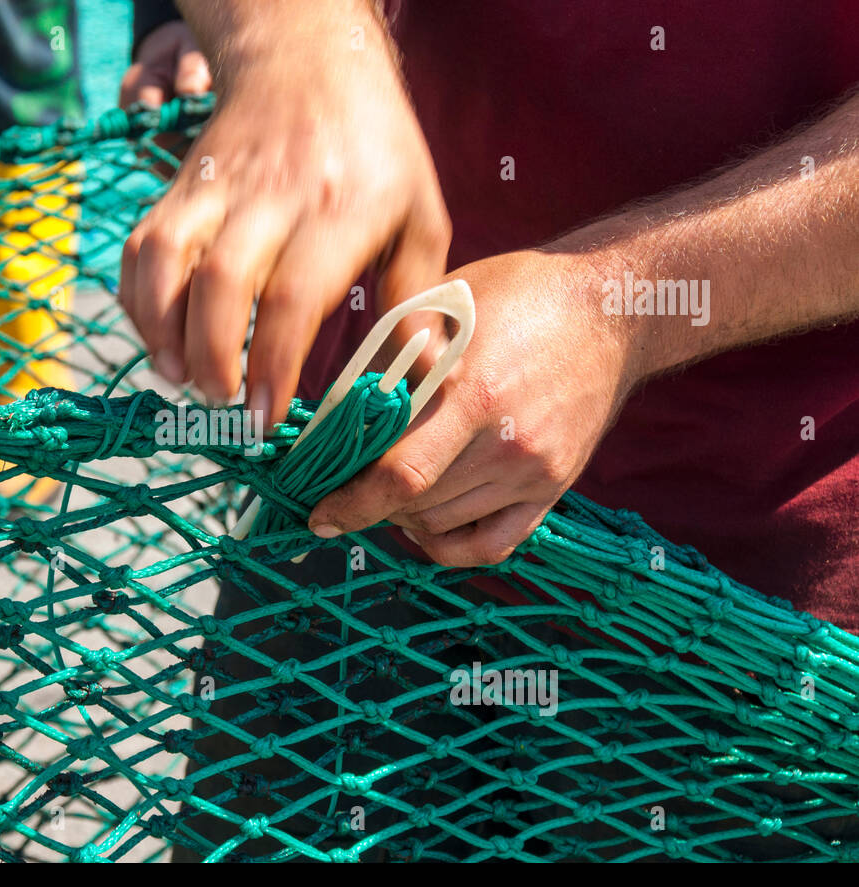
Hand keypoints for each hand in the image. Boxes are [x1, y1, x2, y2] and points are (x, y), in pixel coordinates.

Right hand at [120, 17, 450, 424]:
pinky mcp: (177, 187)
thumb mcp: (420, 217)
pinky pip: (141, 246)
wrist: (307, 63)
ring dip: (161, 329)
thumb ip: (417, 299)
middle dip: (211, 356)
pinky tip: (158, 337)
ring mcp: (215, 188)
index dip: (272, 364)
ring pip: (167, 259)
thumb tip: (423, 379)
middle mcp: (272, 196)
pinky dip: (137, 300)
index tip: (264, 416)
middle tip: (220, 402)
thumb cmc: (375, 155)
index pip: (294, 296)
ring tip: (179, 376)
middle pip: (222, 281)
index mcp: (341, 208)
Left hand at [308, 250, 638, 566]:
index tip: (318, 514)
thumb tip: (332, 418)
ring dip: (402, 517)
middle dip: (368, 501)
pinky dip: (447, 546)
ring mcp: (535, 470)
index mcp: (472, 391)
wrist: (612, 309)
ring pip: (442, 526)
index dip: (350, 503)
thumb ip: (388, 363)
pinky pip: (491, 546)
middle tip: (346, 484)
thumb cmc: (516, 295)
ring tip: (386, 488)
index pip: (398, 473)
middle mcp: (507, 441)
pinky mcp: (555, 487)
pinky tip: (424, 522)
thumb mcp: (442, 308)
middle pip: (414, 504)